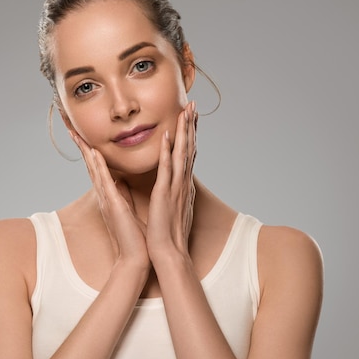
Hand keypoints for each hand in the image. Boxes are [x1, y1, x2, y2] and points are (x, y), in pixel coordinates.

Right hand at [71, 132, 149, 268]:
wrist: (136, 258)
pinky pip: (104, 181)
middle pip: (89, 163)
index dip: (88, 147)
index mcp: (109, 194)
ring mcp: (106, 198)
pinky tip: (94, 152)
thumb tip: (120, 180)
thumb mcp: (128, 209)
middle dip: (80, 143)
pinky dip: (98, 166)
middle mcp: (104, 194)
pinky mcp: (113, 204)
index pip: (96, 166)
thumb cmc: (134, 236)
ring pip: (92, 168)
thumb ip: (122, 193)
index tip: (81, 132)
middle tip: (69, 125)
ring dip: (84, 149)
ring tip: (75, 132)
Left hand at [146, 101, 197, 262]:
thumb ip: (169, 193)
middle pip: (189, 149)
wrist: (168, 253)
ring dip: (184, 131)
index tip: (190, 118)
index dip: (190, 135)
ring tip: (186, 111)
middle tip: (193, 105)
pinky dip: (168, 151)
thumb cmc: (167, 234)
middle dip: (191, 126)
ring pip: (182, 153)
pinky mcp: (165, 193)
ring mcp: (176, 187)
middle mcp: (183, 183)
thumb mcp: (169, 208)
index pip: (188, 155)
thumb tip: (167, 185)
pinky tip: (168, 135)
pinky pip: (167, 168)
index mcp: (182, 186)